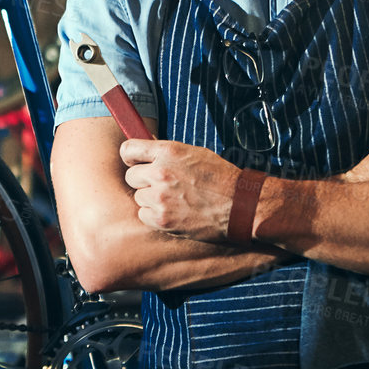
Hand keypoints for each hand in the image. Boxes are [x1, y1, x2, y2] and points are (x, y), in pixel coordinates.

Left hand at [119, 138, 241, 243]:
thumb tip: (146, 154)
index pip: (128, 149)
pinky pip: (144, 215)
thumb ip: (168, 154)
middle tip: (162, 185)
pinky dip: (155, 216)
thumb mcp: (195, 154)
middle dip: (143, 180)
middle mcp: (160, 172)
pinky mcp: (161, 219)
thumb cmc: (221, 179)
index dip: (130, 157)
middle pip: (131, 176)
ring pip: (139, 197)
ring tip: (175, 200)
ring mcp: (159, 197)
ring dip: (151, 199)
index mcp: (169, 152)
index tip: (134, 161)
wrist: (241, 206)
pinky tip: (174, 212)